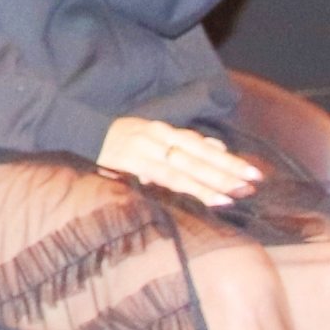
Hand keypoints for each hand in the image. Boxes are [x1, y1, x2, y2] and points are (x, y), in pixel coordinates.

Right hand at [97, 116, 261, 208]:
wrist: (77, 133)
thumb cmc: (116, 141)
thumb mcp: (150, 136)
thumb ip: (181, 142)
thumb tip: (216, 146)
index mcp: (163, 131)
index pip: (201, 146)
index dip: (228, 158)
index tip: (253, 171)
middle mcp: (158, 137)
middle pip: (199, 155)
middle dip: (227, 170)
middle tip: (253, 183)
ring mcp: (145, 150)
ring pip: (186, 168)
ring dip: (212, 182)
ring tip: (235, 194)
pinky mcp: (132, 164)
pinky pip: (166, 178)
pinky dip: (189, 188)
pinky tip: (207, 198)